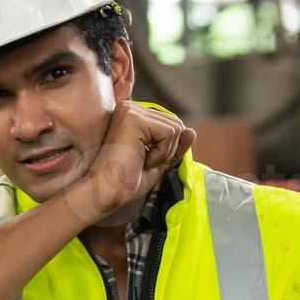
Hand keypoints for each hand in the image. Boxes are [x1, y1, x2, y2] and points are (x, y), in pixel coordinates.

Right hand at [70, 102, 194, 222]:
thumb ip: (174, 146)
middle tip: (143, 162)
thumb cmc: (126, 182)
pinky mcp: (134, 118)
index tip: (144, 161)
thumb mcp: (158, 161)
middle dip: (168, 150)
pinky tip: (142, 159)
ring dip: (165, 152)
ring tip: (141, 160)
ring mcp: (130, 111)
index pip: (169, 124)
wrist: (107, 192)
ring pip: (175, 128)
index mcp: (131, 115)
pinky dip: (162, 152)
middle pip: (175, 124)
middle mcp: (129, 107)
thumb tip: (192, 132)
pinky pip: (170, 132)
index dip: (167, 148)